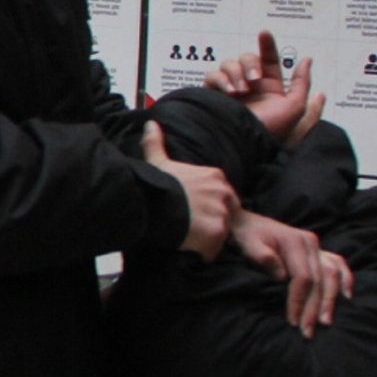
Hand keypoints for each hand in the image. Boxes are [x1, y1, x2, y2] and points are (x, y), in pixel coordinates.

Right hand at [140, 120, 234, 258]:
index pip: (221, 195)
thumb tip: (150, 124)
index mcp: (215, 176)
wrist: (153, 205)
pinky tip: (188, 247)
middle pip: (226, 213)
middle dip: (212, 221)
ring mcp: (222, 214)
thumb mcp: (158, 162)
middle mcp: (223, 194)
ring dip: (208, 239)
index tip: (193, 211)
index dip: (207, 205)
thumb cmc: (156, 185)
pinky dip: (203, 252)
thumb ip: (156, 143)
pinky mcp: (216, 234)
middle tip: (192, 227)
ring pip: (221, 232)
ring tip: (189, 239)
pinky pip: (214, 249)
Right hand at [211, 29, 324, 144]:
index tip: (264, 33)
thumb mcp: (295, 108)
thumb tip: (307, 59)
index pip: (268, 58)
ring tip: (240, 91)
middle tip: (254, 80)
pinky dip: (221, 80)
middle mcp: (249, 86)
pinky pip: (213, 76)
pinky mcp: (213, 95)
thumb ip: (302, 82)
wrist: (244, 146)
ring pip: (229, 64)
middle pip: (246, 58)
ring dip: (235, 73)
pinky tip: (229, 93)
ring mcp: (230, 90)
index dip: (267, 44)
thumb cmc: (271, 131)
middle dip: (250, 64)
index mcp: (269, 87)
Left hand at [229, 207, 351, 334]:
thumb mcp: (248, 244)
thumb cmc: (246, 237)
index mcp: (295, 242)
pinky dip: (346, 279)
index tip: (292, 321)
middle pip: (320, 280)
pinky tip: (348, 296)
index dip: (299, 301)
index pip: (303, 278)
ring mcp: (317, 248)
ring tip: (326, 322)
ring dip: (331, 300)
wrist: (246, 224)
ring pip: (332, 275)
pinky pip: (337, 265)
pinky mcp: (317, 253)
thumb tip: (282, 276)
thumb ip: (263, 257)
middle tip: (308, 332)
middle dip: (315, 308)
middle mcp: (311, 244)